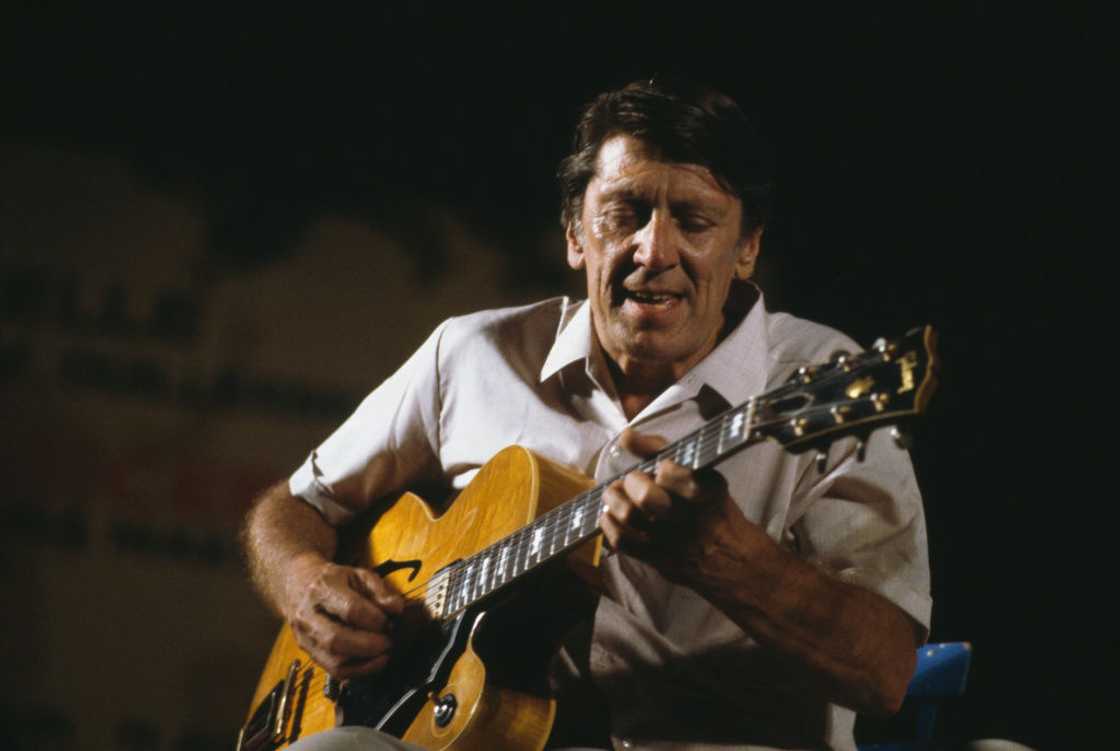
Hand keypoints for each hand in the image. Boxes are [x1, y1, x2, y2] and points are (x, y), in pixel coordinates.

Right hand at [284, 555, 404, 679]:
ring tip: (384, 653)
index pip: (350, 610)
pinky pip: (334, 671)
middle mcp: (307, 616)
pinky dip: (358, 671)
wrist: (297, 584)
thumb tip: (397, 609)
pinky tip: (373, 662)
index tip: (389, 622)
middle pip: (337, 640)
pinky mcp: (309, 653)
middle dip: (370, 646)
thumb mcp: (358, 575)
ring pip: (334, 661)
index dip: (375, 620)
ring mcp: (305, 637)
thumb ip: (380, 591)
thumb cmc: (334, 580)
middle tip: (389, 642)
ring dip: (366, 662)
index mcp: (322, 589)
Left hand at [599, 429, 738, 584]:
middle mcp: (690, 518)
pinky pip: (622, 541)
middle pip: (646, 497)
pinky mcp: (658, 560)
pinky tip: (612, 515)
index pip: (674, 475)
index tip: (662, 468)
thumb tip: (626, 436)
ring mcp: (672, 543)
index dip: (663, 469)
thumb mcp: (702, 475)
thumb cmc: (712, 509)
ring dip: (614, 500)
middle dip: (632, 482)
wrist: (733, 559)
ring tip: (616, 494)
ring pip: (629, 516)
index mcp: (707, 491)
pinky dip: (609, 524)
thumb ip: (662, 450)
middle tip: (631, 480)